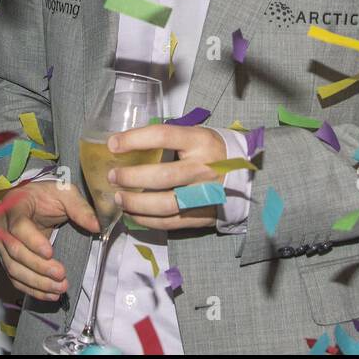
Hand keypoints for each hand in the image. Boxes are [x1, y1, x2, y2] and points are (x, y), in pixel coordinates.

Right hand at [0, 180, 99, 301]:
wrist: (31, 199)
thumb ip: (80, 208)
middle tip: (61, 275)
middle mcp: (2, 228)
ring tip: (59, 289)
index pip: (18, 227)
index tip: (50, 253)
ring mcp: (3, 245)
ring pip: (14, 269)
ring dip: (37, 282)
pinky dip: (32, 288)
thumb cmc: (47, 195)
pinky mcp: (8, 259)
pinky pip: (16, 278)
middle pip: (15, 252)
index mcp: (14, 206)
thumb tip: (97, 226)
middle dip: (38, 267)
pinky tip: (49, 295)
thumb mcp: (65, 193)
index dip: (33, 242)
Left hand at [107, 125, 226, 230]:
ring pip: (166, 203)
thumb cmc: (211, 152)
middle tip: (113, 177)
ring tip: (120, 198)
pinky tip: (133, 214)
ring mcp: (204, 194)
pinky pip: (170, 222)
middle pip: (163, 175)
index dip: (135, 139)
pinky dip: (147, 220)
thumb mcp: (196, 136)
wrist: (245, 178)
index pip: (164, 136)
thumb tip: (127, 144)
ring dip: (137, 203)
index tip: (113, 144)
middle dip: (132, 177)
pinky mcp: (202, 215)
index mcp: (200, 141)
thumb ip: (169, 140)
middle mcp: (204, 167)